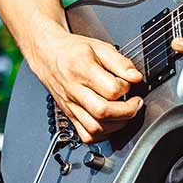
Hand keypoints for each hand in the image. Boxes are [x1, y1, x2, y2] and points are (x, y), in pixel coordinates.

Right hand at [26, 25, 143, 142]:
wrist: (47, 56)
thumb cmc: (73, 51)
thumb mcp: (99, 47)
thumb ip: (120, 62)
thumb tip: (136, 77)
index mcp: (82, 69)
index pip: (111, 89)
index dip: (127, 88)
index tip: (130, 82)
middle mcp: (74, 90)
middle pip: (102, 112)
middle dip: (127, 111)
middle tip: (135, 103)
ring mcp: (70, 106)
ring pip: (94, 128)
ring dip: (116, 125)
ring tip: (124, 113)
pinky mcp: (69, 115)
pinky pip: (86, 135)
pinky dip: (102, 134)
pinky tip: (110, 123)